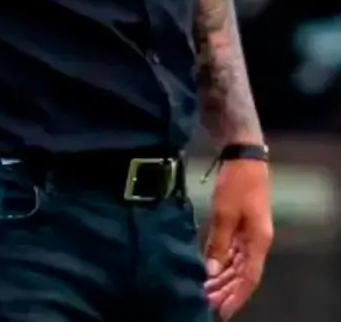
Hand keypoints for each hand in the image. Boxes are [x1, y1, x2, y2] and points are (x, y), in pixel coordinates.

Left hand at [203, 160, 272, 318]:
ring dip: (222, 279)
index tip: (221, 310)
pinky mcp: (240, 226)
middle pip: (242, 274)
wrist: (243, 158)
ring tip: (205, 291)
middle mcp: (256, 242)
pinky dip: (221, 263)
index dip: (235, 296)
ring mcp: (249, 234)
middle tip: (206, 303)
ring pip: (236, 265)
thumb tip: (210, 269)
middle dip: (226, 290)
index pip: (249, 278)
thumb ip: (218, 241)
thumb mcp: (224, 212)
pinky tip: (209, 271)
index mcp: (258, 242)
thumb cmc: (236, 184)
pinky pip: (232, 252)